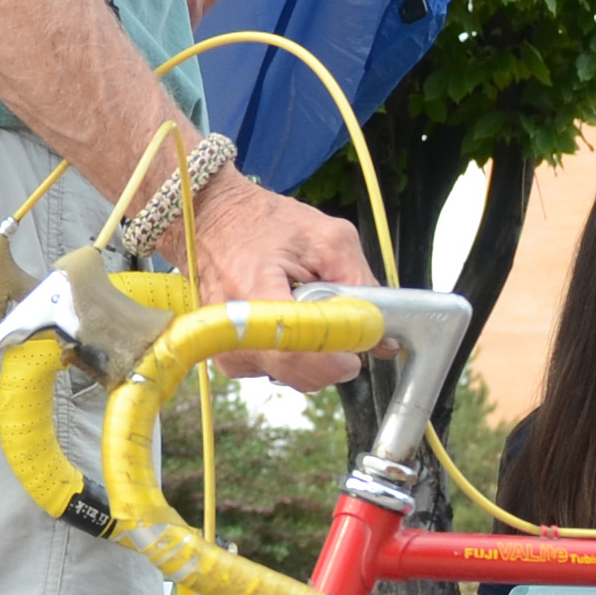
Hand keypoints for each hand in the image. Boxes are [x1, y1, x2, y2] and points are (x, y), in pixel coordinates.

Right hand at [190, 176, 371, 388]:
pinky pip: (282, 370)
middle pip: (303, 372)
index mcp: (253, 294)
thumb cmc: (263, 223)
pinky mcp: (232, 360)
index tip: (360, 338)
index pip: (299, 350)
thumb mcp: (327, 237)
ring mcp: (230, 351)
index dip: (339, 350)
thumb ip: (361, 283)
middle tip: (333, 309)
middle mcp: (234, 333)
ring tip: (302, 303)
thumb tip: (384, 335)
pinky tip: (286, 315)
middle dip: (334, 348)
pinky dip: (297, 349)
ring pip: (298, 375)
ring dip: (315, 347)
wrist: (212, 219)